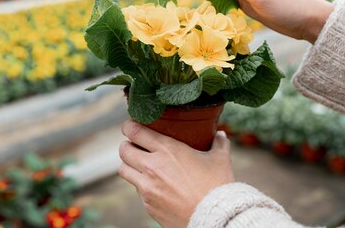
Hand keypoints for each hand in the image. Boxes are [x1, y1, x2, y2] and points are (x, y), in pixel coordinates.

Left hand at [118, 120, 233, 227]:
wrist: (214, 218)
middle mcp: (152, 166)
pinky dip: (141, 185)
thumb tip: (221, 134)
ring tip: (139, 165)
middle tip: (135, 145)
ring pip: (123, 169)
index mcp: (167, 149)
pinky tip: (154, 184)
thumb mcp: (220, 159)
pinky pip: (136, 190)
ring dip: (129, 165)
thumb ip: (219, 143)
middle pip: (123, 149)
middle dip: (127, 145)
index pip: (135, 131)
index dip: (129, 126)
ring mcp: (147, 186)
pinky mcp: (148, 204)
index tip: (131, 126)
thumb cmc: (218, 187)